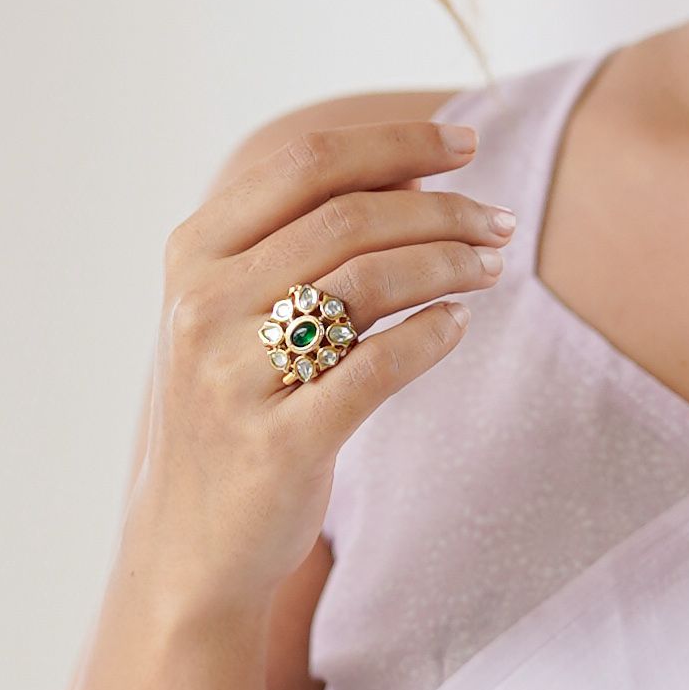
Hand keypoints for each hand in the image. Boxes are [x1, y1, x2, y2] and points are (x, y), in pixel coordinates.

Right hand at [128, 93, 512, 624]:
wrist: (188, 545)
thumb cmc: (232, 410)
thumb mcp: (233, 312)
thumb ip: (298, 242)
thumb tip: (414, 176)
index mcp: (193, 255)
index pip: (304, 163)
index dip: (395, 144)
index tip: (466, 144)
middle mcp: (204, 305)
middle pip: (349, 217)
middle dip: (443, 209)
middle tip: (500, 222)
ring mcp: (237, 375)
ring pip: (369, 281)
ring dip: (450, 263)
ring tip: (493, 267)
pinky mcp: (280, 443)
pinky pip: (379, 367)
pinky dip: (432, 335)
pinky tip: (458, 326)